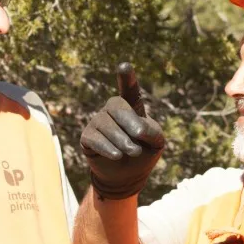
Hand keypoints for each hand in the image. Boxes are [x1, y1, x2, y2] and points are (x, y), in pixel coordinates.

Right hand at [80, 63, 164, 199]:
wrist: (126, 178)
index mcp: (131, 107)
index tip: (124, 66)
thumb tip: (138, 130)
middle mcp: (113, 111)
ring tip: (133, 152)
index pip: (129, 90)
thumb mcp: (156, 143)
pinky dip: (108, 148)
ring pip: (107, 124)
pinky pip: (95, 138)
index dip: (127, 78)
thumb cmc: (143, 154)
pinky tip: (117, 155)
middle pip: (117, 105)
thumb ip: (153, 132)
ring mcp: (98, 122)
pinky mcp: (87, 137)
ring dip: (122, 140)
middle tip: (139, 138)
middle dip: (130, 121)